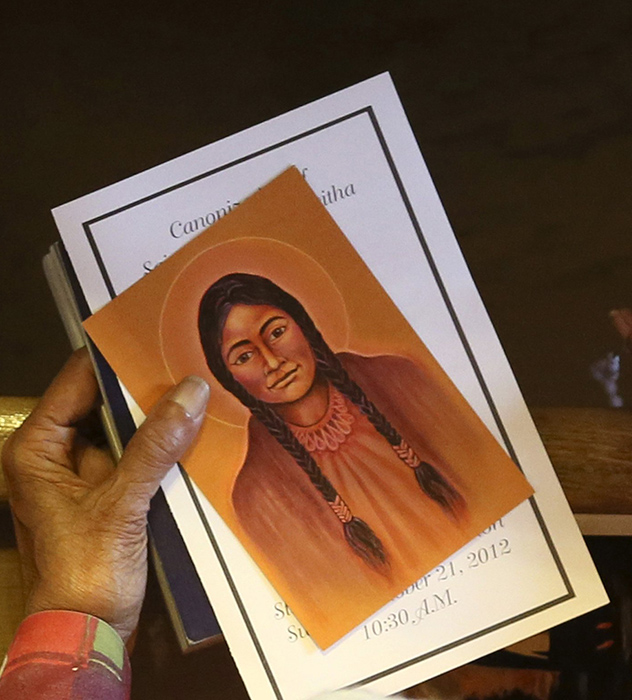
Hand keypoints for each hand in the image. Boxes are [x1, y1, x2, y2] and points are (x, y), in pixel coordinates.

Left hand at [1, 350, 208, 639]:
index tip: (159, 333)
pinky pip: (140, 457)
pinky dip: (165, 447)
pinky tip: (198, 431)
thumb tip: (193, 390)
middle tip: (190, 359)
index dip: (116, 356)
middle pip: (104, 403)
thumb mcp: (121, 503)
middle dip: (145, 388)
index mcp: (36, 449)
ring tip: (201, 389)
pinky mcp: (111, 496)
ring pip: (126, 430)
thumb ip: (155, 446)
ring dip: (160, 418)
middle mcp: (56, 456)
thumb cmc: (84, 570)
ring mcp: (84, 476)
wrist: (89, 631)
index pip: (77, 381)